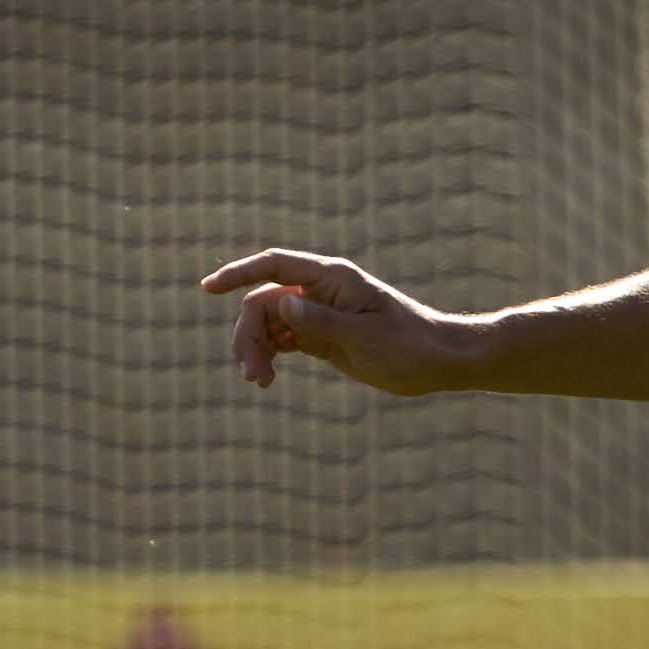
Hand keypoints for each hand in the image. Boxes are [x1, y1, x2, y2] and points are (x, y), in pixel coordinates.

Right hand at [198, 247, 475, 395]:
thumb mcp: (363, 337)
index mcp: (331, 278)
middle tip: (253, 375)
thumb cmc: (409, 345)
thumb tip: (281, 305)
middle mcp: (321, 291)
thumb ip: (320, 321)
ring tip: (261, 382)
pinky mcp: (323, 336)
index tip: (208, 289)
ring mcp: (320, 313)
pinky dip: (270, 355)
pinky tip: (268, 378)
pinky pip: (283, 339)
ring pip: (269, 323)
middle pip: (263, 302)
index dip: (238, 273)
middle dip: (249, 335)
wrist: (439, 362)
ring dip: (257, 349)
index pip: (273, 266)